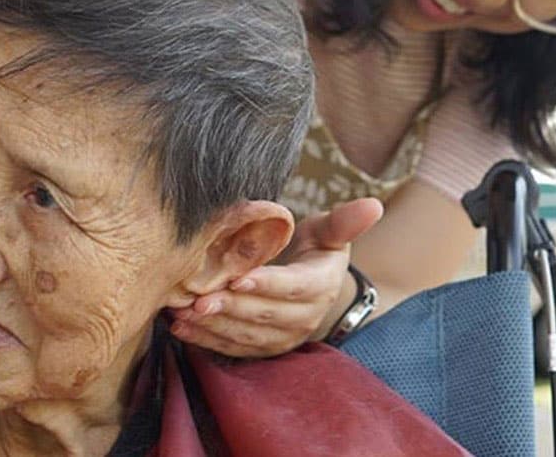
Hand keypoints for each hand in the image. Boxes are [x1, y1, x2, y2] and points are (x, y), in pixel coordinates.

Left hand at [170, 198, 383, 357]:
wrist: (313, 284)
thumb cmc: (315, 249)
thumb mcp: (330, 232)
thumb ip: (344, 221)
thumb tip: (373, 205)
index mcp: (321, 286)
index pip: (294, 287)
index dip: (267, 285)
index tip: (237, 278)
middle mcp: (305, 318)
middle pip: (265, 316)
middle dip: (230, 308)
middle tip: (197, 297)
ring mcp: (284, 339)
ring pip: (247, 337)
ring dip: (213, 327)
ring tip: (183, 312)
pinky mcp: (263, 349)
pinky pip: (234, 349)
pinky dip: (206, 340)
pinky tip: (182, 327)